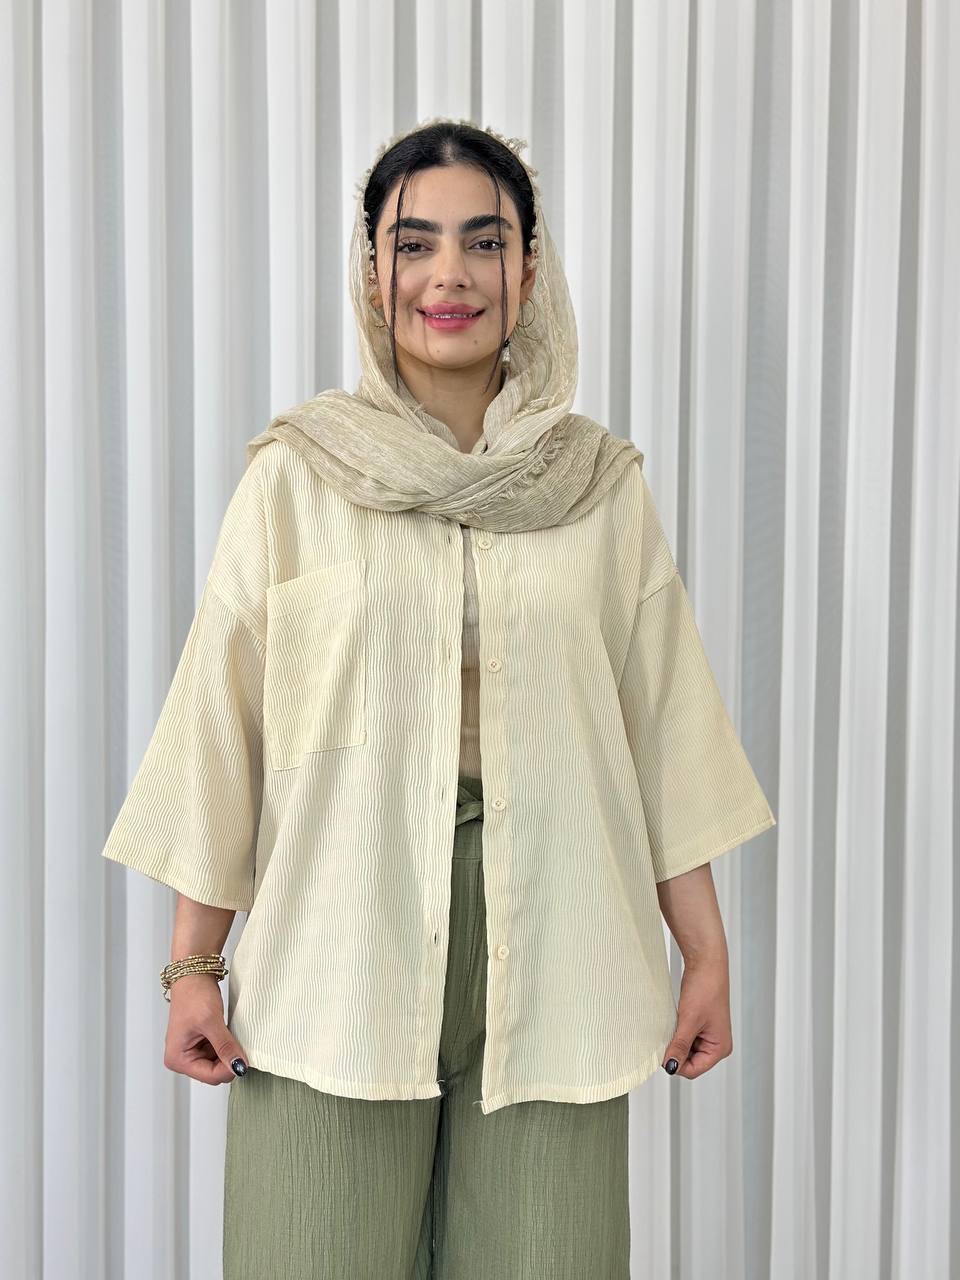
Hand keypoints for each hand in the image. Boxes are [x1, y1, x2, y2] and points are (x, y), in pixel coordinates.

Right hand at [163, 973, 248, 1084]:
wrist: (194, 974)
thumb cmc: (194, 994)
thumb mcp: (211, 1022)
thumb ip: (225, 1047)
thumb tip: (239, 1066)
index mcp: (177, 1059)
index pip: (210, 1076)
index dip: (229, 1068)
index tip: (245, 1058)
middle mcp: (182, 1058)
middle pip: (214, 1072)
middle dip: (228, 1060)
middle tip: (239, 1044)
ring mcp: (191, 1051)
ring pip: (218, 1063)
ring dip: (228, 1052)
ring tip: (230, 1034)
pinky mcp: (201, 1044)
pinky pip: (219, 1053)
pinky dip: (227, 1046)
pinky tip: (229, 1034)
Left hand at [661, 955, 732, 1079]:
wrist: (706, 963)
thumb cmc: (705, 988)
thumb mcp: (689, 1020)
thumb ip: (680, 1046)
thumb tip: (669, 1066)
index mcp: (720, 1048)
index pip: (693, 1070)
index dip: (676, 1063)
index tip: (662, 1051)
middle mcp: (716, 1044)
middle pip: (689, 1061)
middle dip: (676, 1050)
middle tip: (669, 1033)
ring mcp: (708, 1035)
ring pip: (685, 1049)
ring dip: (676, 1040)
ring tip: (675, 1023)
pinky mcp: (700, 1025)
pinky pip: (684, 1037)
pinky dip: (677, 1032)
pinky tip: (675, 1020)